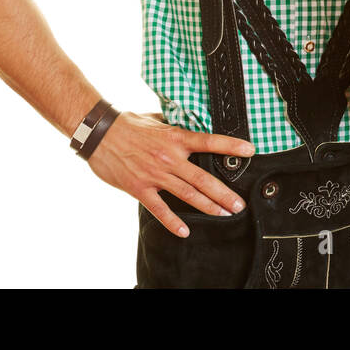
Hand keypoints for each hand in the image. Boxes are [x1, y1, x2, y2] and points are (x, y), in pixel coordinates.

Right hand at [86, 112, 254, 236]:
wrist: (99, 134)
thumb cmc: (128, 124)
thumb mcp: (157, 118)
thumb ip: (176, 125)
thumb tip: (191, 123)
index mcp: (175, 137)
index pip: (209, 141)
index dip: (231, 146)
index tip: (250, 151)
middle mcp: (169, 158)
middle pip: (203, 178)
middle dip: (224, 193)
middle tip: (239, 204)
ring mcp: (155, 175)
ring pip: (188, 194)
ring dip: (208, 207)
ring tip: (224, 215)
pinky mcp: (140, 188)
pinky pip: (160, 208)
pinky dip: (173, 221)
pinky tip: (185, 231)